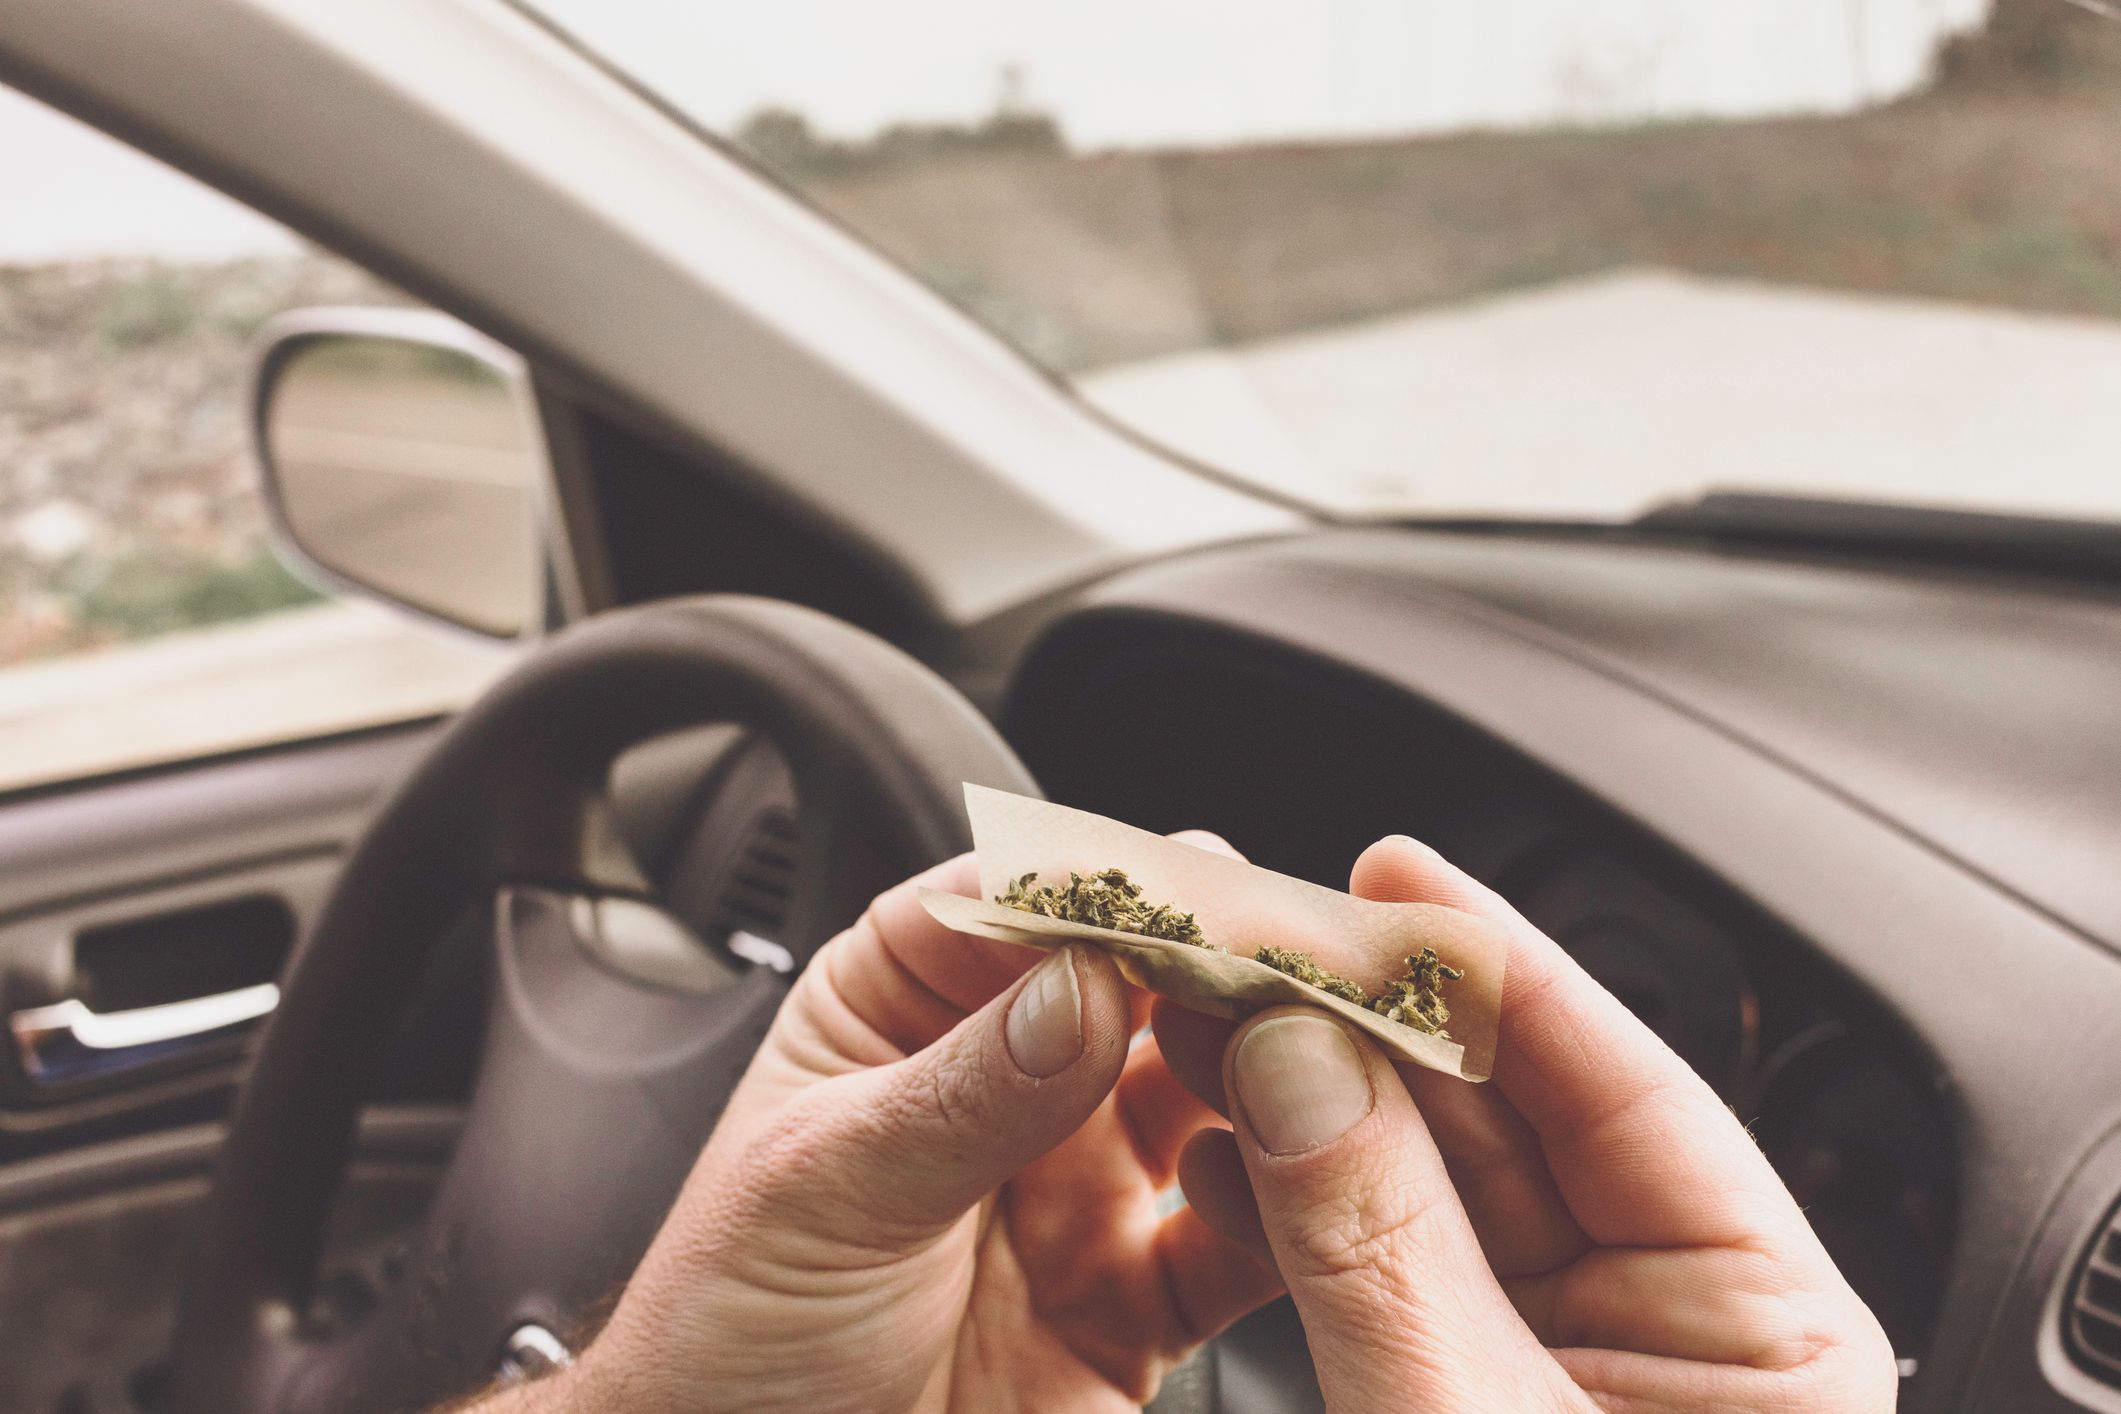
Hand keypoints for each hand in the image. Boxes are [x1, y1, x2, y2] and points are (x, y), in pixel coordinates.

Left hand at [539, 847, 1281, 1411]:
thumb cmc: (730, 1329)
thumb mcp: (826, 1190)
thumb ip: (960, 1093)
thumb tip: (1081, 986)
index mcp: (905, 1003)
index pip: (1023, 900)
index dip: (1116, 883)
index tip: (1196, 889)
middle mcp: (1012, 1075)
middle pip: (1146, 979)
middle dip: (1226, 962)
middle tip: (1293, 965)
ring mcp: (1083, 1180)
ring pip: (1217, 1090)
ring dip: (1277, 1068)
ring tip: (1320, 1063)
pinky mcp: (1137, 1293)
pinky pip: (1242, 1238)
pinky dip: (1291, 1209)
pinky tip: (1299, 1191)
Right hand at [1153, 835, 1898, 1411]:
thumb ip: (1380, 1243)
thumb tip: (1294, 1056)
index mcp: (1760, 1334)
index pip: (1630, 1087)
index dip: (1499, 968)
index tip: (1393, 875)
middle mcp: (1671, 1331)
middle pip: (1507, 1120)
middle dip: (1363, 1028)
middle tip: (1252, 945)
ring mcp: (1558, 1362)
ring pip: (1422, 1185)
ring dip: (1301, 1106)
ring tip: (1203, 1028)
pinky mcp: (1458, 1394)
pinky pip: (1373, 1266)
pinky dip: (1286, 1211)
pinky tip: (1217, 1154)